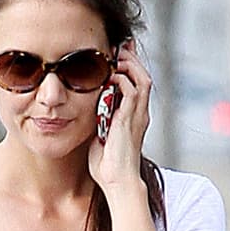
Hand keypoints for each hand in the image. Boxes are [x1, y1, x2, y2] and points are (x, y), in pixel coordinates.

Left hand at [88, 41, 150, 194]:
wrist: (116, 182)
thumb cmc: (107, 166)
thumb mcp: (100, 137)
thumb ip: (98, 122)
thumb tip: (85, 112)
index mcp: (134, 117)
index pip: (137, 85)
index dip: (130, 68)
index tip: (118, 55)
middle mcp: (140, 114)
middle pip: (144, 76)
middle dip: (132, 60)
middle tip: (118, 48)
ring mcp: (138, 116)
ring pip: (142, 79)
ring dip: (129, 66)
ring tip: (115, 57)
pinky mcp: (131, 120)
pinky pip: (132, 91)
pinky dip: (122, 80)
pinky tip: (109, 77)